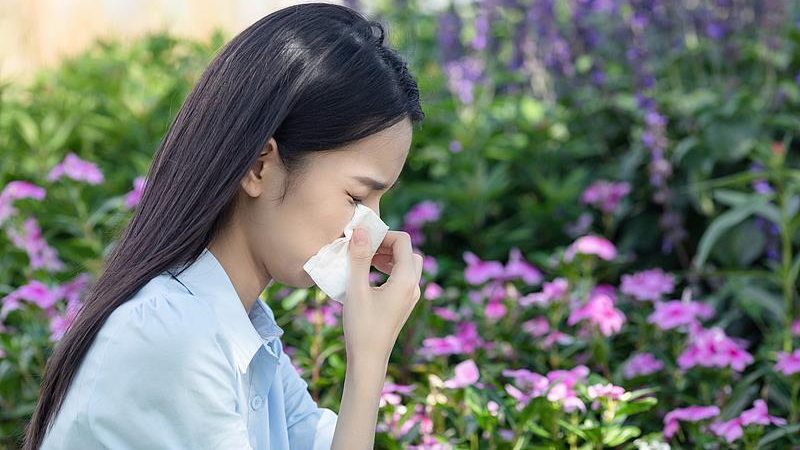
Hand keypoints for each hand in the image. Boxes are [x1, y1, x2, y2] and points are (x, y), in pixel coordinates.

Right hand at [343, 229, 422, 363]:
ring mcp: (411, 297)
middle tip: (366, 249)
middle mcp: (413, 287)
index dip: (383, 235)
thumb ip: (359, 258)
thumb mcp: (356, 289)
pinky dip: (389, 270)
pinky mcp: (404, 305)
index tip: (363, 239)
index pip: (403, 242)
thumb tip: (361, 230)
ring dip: (388, 257)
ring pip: (407, 266)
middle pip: (409, 252)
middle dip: (388, 245)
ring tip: (365, 260)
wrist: (369, 360)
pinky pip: (402, 279)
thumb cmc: (361, 326)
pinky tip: (369, 276)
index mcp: (406, 280)